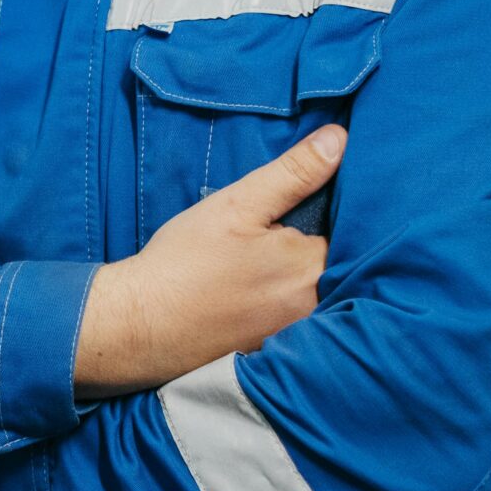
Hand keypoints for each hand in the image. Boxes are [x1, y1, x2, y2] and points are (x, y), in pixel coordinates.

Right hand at [77, 125, 345, 399]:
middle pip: (338, 264)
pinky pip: (299, 317)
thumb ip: (293, 173)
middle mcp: (316, 307)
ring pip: (318, 291)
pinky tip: (257, 291)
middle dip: (320, 242)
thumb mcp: (237, 205)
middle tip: (283, 228)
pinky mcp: (276, 351)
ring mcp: (297, 335)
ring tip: (267, 259)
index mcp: (311, 268)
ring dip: (305, 274)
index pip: (350, 230)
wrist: (139, 326)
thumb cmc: (184, 262)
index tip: (310, 201)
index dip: (335, 209)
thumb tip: (340, 139)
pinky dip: (288, 301)